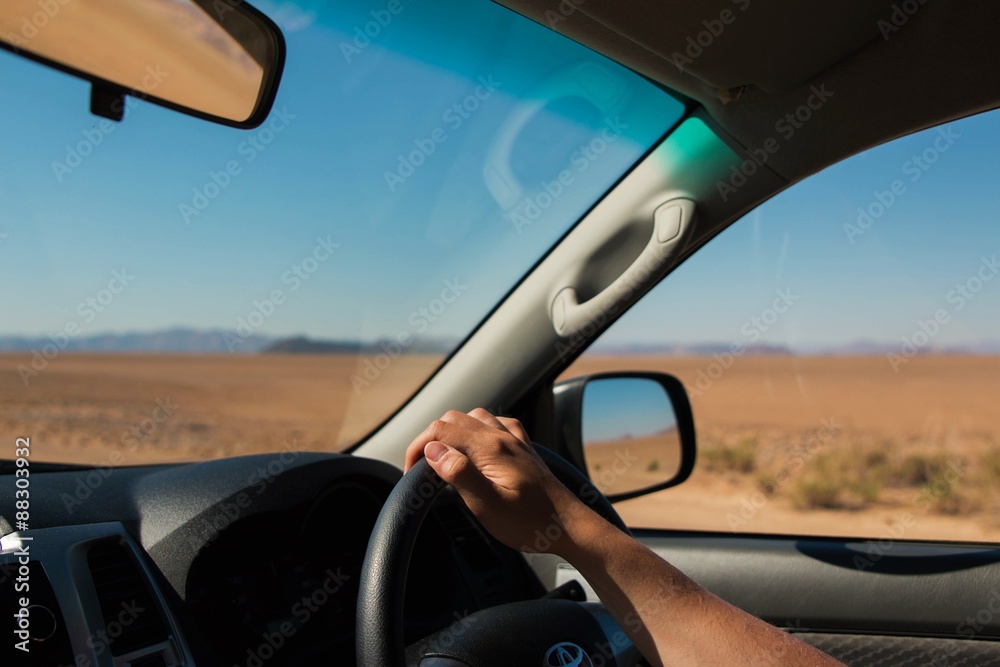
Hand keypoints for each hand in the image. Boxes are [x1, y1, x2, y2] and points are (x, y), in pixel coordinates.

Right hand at [404, 408, 588, 552]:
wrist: (569, 527)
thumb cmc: (531, 523)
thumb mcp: (488, 506)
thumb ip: (459, 473)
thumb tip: (433, 449)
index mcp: (490, 448)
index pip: (440, 430)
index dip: (417, 448)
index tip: (411, 473)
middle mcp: (502, 436)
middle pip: (453, 419)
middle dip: (431, 438)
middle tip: (422, 468)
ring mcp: (515, 440)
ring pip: (474, 417)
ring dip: (453, 431)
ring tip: (443, 456)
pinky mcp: (524, 448)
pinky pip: (496, 424)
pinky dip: (478, 429)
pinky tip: (477, 447)